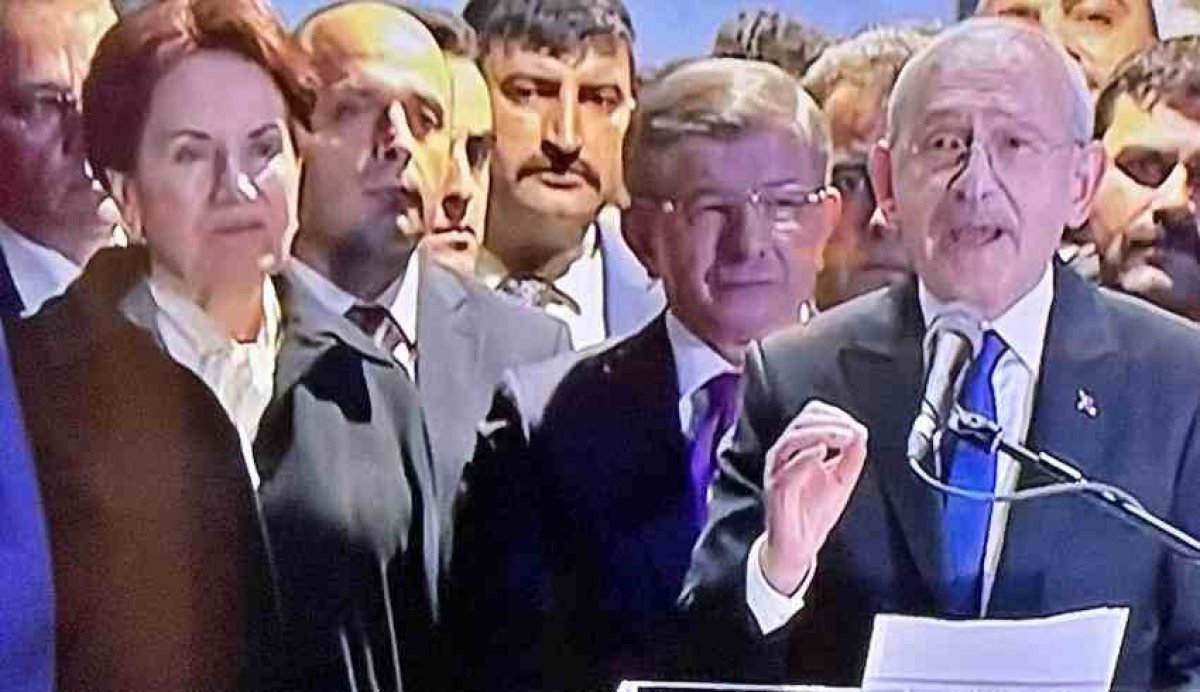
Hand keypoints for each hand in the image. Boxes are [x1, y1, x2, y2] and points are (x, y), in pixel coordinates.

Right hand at [760, 400, 867, 594]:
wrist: (800, 544)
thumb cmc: (815, 511)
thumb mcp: (843, 479)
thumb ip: (853, 456)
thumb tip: (860, 432)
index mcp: (801, 448)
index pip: (812, 415)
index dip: (835, 415)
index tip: (855, 426)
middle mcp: (786, 454)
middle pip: (802, 420)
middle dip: (830, 421)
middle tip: (852, 431)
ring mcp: (779, 469)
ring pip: (793, 437)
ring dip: (821, 433)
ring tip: (843, 438)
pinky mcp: (776, 487)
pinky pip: (788, 466)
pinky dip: (806, 456)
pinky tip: (821, 454)